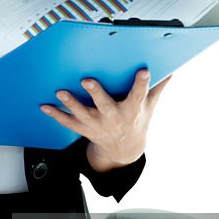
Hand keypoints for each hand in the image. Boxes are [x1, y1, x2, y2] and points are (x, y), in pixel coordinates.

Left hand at [40, 70, 171, 169]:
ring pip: (83, 114)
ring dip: (71, 103)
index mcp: (132, 110)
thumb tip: (172, 68)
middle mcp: (114, 118)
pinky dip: (56, 115)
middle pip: (105, 105)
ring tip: (60, 92)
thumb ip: (157, 87)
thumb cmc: (136, 120)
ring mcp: (98, 125)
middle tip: (87, 80)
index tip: (143, 71)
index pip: (139, 95)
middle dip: (96, 93)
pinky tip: (45, 106)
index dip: (142, 83)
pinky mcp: (85, 129)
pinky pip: (68, 122)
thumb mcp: (150, 105)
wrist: (124, 149)